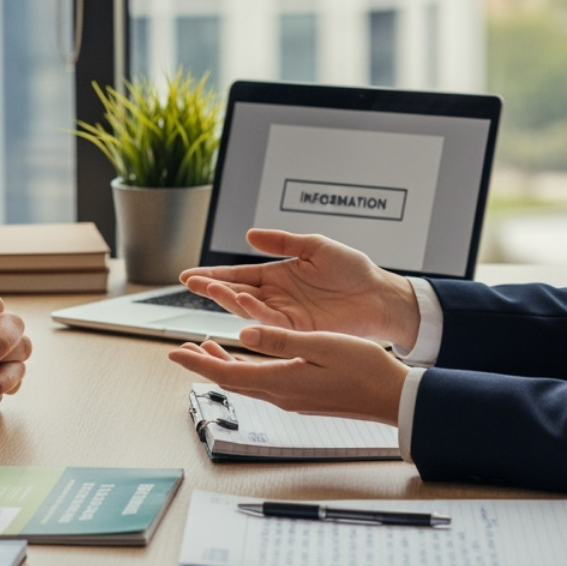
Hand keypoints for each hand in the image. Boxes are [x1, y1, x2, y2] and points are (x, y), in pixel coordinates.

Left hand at [167, 326, 407, 425]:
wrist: (392, 397)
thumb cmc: (363, 369)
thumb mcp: (320, 346)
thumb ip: (280, 340)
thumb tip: (242, 334)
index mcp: (281, 381)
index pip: (226, 374)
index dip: (197, 364)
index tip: (174, 352)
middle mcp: (281, 394)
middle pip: (230, 380)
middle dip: (202, 365)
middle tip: (181, 351)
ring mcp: (291, 399)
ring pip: (245, 382)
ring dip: (222, 366)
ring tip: (205, 350)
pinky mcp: (302, 398)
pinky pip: (262, 384)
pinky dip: (245, 369)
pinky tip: (248, 359)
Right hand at [179, 229, 419, 345]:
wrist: (378, 294)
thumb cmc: (352, 270)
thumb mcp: (314, 246)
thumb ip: (282, 242)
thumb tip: (249, 236)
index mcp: (276, 276)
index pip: (237, 276)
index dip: (213, 276)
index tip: (189, 276)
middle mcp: (276, 297)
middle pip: (236, 294)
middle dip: (212, 288)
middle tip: (192, 283)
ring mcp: (286, 315)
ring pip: (249, 310)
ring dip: (230, 299)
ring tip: (214, 289)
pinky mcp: (300, 329)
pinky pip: (272, 323)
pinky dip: (256, 314)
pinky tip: (243, 302)